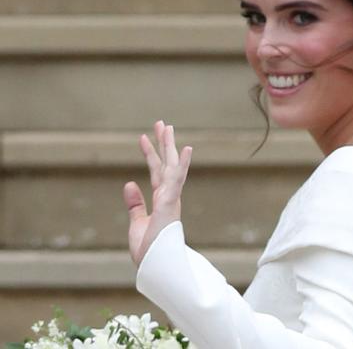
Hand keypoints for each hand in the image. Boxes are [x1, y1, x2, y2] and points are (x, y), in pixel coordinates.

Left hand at [123, 120, 192, 265]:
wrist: (155, 267)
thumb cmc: (149, 250)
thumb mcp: (137, 223)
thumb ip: (135, 203)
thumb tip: (129, 183)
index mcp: (161, 200)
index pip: (155, 171)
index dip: (150, 154)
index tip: (143, 137)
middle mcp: (168, 195)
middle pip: (166, 163)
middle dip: (163, 143)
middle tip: (162, 123)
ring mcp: (171, 198)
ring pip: (171, 166)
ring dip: (169, 146)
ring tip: (167, 126)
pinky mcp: (171, 203)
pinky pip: (177, 180)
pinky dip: (181, 164)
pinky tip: (185, 149)